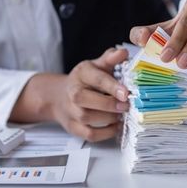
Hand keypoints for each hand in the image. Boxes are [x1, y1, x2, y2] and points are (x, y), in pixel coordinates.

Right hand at [10, 48, 128, 141]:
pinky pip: (89, 134)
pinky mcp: (73, 127)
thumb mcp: (96, 66)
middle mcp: (72, 92)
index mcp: (81, 74)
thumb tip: (123, 52)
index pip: (95, 78)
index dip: (111, 86)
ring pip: (87, 118)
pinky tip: (115, 126)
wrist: (60, 96)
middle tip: (126, 106)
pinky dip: (105, 133)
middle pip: (84, 99)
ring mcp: (71, 111)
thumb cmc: (86, 80)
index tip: (126, 93)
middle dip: (108, 104)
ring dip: (108, 118)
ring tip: (121, 114)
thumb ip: (110, 59)